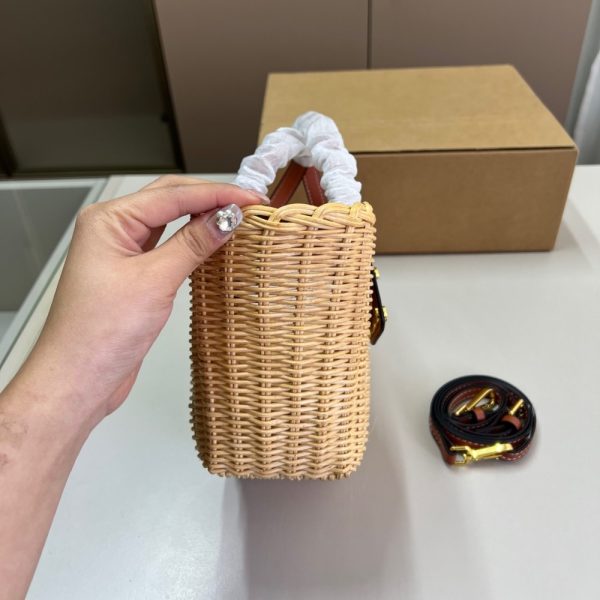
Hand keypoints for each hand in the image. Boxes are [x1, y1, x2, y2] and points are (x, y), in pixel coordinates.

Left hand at [12, 175, 265, 427]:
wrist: (79, 380)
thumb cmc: (99, 334)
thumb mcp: (154, 282)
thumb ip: (192, 244)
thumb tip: (227, 218)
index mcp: (108, 220)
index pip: (172, 195)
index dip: (216, 194)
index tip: (251, 198)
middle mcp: (113, 229)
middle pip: (170, 199)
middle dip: (211, 198)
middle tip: (250, 204)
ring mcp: (122, 252)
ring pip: (169, 221)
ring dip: (202, 216)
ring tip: (237, 217)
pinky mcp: (133, 274)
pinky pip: (168, 246)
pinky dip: (192, 240)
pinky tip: (212, 239)